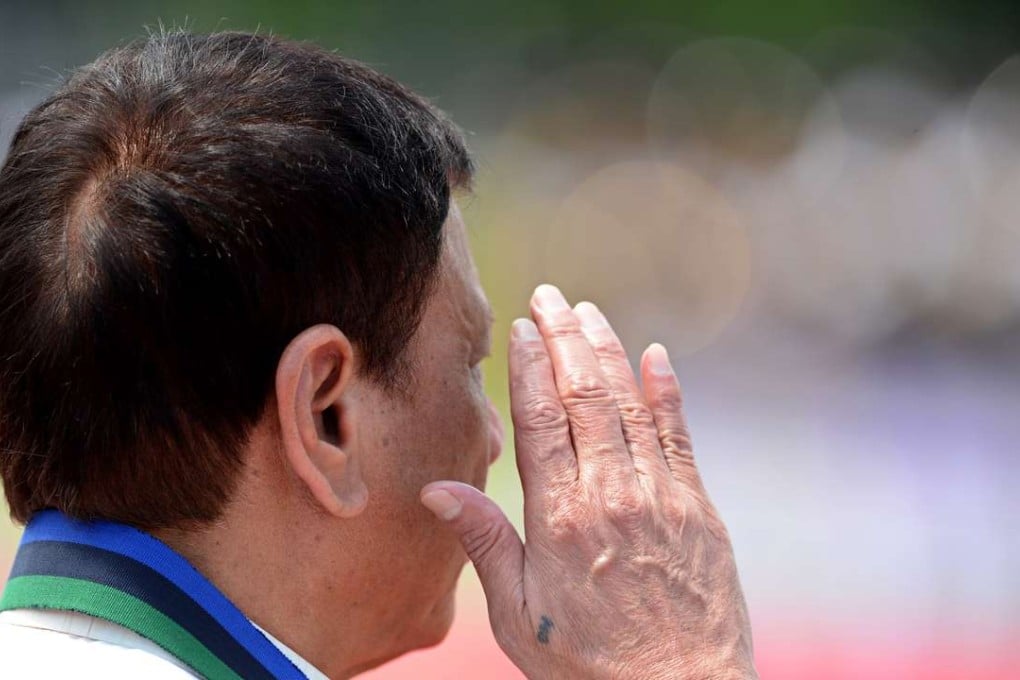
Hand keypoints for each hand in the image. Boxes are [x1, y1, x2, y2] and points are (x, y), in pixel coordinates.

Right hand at [420, 284, 756, 679]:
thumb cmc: (588, 665)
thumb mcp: (518, 615)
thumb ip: (484, 543)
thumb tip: (439, 489)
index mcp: (560, 519)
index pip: (542, 420)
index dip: (532, 366)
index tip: (523, 326)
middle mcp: (613, 494)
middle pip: (586, 396)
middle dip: (566, 338)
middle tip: (550, 296)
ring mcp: (662, 496)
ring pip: (631, 404)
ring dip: (608, 351)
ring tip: (589, 312)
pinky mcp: (699, 508)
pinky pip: (679, 434)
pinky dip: (666, 390)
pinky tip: (656, 356)